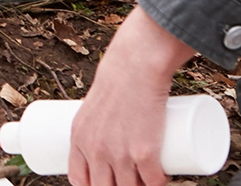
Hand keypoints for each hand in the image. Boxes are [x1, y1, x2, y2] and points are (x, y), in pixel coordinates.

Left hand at [67, 6, 196, 185]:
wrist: (134, 67)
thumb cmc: (116, 80)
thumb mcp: (93, 105)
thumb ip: (96, 125)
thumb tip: (109, 137)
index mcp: (79, 139)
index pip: (79, 179)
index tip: (103, 182)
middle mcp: (96, 151)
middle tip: (130, 177)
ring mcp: (120, 155)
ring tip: (146, 177)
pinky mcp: (144, 153)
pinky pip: (153, 183)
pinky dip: (159, 185)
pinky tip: (161, 180)